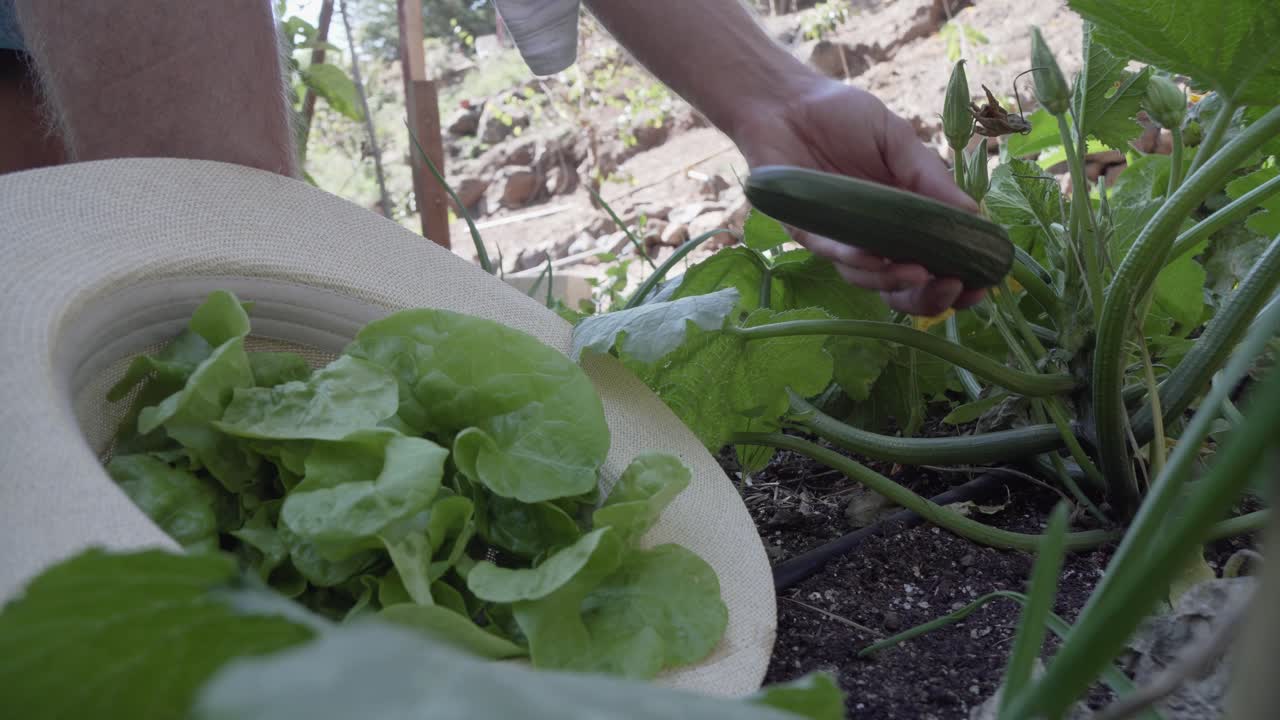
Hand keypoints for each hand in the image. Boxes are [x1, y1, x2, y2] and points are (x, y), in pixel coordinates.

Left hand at [731, 78, 986, 315]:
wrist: (787, 100)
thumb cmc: (843, 116)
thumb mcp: (898, 141)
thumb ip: (929, 178)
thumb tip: (975, 216)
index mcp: (903, 216)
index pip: (934, 260)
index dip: (959, 276)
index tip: (985, 282)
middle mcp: (873, 235)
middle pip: (903, 285)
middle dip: (931, 296)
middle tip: (955, 289)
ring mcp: (840, 237)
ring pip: (868, 278)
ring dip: (895, 281)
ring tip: (922, 274)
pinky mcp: (806, 231)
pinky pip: (834, 254)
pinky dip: (857, 260)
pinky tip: (878, 258)